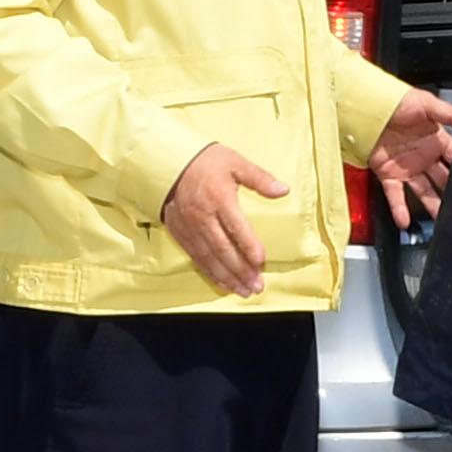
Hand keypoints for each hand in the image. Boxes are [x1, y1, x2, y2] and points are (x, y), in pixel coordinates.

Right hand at [163, 142, 286, 297]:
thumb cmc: (204, 161)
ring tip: (243, 290)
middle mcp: (202, 217)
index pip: (236, 228)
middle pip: (223, 250)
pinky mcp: (180, 233)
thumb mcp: (235, 162)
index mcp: (218, 198)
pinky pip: (196, 258)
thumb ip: (260, 178)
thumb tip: (283, 190)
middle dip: (241, 271)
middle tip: (256, 286)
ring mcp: (189, 227)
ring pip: (209, 259)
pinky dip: (210, 273)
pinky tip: (223, 283)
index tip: (261, 261)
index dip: (249, 246)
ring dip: (227, 277)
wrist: (168, 162)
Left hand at [365, 89, 451, 229]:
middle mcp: (425, 156)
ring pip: (425, 192)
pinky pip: (395, 195)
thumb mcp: (426, 103)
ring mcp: (407, 167)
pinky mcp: (389, 174)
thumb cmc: (395, 99)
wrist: (366, 106)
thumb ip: (450, 113)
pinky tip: (405, 222)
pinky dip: (399, 210)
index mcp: (436, 140)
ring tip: (443, 221)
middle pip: (444, 179)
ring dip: (433, 206)